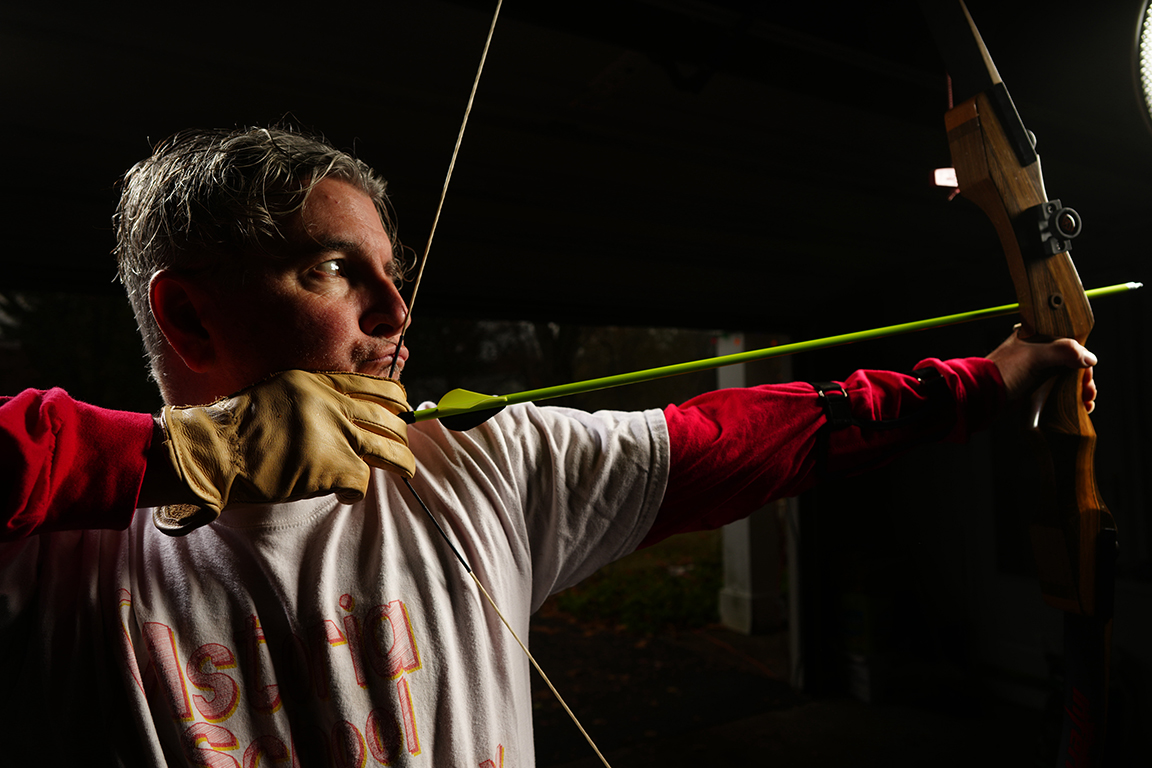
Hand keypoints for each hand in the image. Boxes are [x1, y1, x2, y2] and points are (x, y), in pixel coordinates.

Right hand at [150, 371, 414, 534]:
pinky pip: (363, 480)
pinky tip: (346, 495)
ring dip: (402, 462)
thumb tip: (341, 413)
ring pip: (388, 449)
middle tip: (403, 445)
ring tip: (405, 471)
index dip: (396, 400)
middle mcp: (332, 405)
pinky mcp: (331, 467)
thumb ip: (314, 398)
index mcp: (319, 383)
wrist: (213, 451)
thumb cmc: (236, 428)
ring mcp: (334, 435)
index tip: (402, 411)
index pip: (376, 387)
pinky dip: (357, 492)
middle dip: (402, 434)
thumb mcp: (280, 393)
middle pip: (388, 418)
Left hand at [986, 328, 1097, 412]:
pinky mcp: (1036, 387)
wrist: (982, 396)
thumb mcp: (1034, 357)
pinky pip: (1060, 390)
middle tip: (1088, 391)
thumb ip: (1063, 352)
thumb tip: (1090, 358)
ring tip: (1087, 401)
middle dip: (1084, 377)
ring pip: (1069, 377)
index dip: (1082, 356)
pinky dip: (1072, 397)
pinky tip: (1081, 406)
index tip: (1088, 370)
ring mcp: (1038, 370)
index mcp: (1036, 336)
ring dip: (1081, 389)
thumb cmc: (1003, 372)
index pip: (1069, 341)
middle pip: (1072, 361)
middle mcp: (1039, 351)